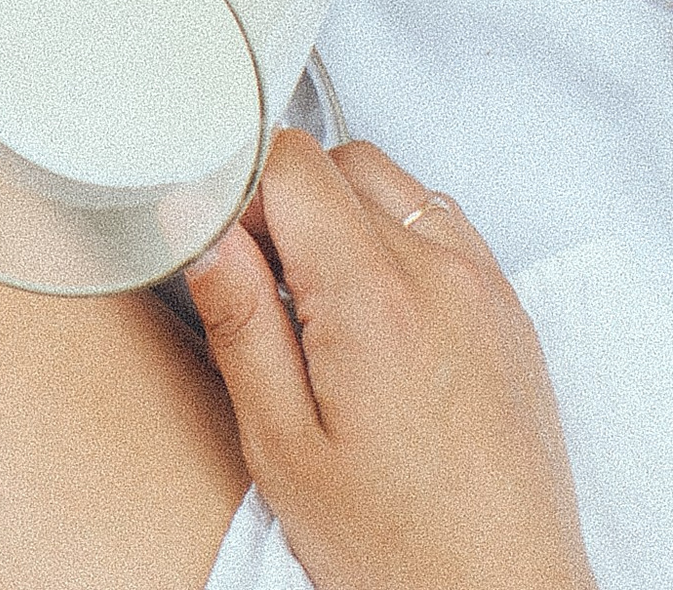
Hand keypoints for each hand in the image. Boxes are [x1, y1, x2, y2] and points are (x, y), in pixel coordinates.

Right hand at [187, 131, 595, 589]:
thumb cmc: (400, 551)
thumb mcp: (284, 448)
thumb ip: (238, 323)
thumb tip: (201, 229)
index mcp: (375, 297)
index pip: (291, 162)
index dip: (242, 190)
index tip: (224, 244)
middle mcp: (442, 274)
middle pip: (340, 162)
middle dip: (288, 202)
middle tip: (267, 288)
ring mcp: (487, 289)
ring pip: (394, 186)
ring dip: (346, 217)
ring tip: (323, 309)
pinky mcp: (512, 315)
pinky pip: (444, 228)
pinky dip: (399, 242)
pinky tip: (378, 319)